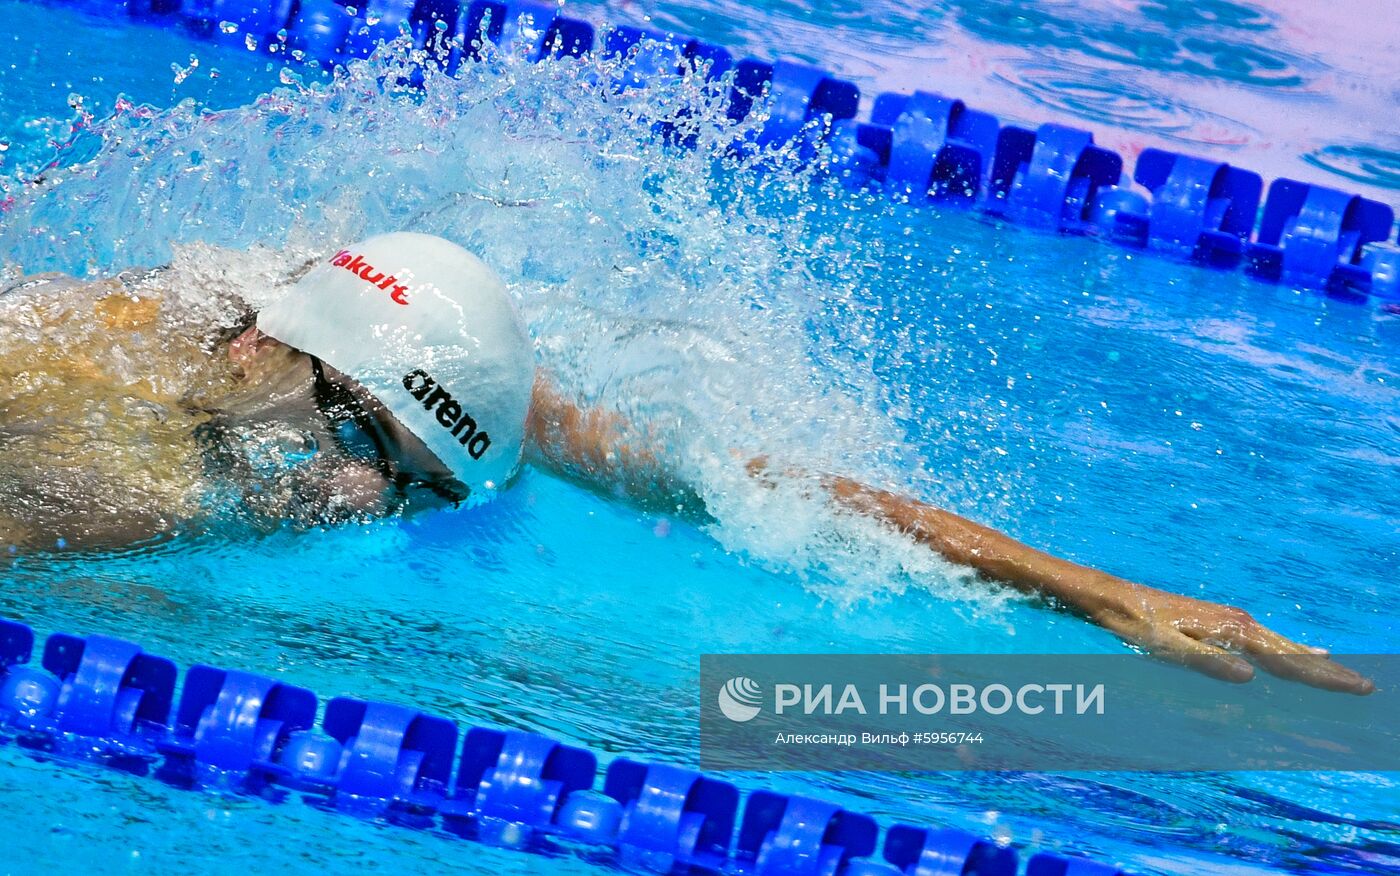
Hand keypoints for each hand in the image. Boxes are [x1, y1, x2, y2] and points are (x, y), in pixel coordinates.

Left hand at [1085, 582, 1374, 694]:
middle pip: (1294, 653)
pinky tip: (1304, 652)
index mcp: (1233, 631)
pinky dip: (1291, 651)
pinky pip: (1268, 641)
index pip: (1289, 660)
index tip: (1358, 687)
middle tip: (1366, 687)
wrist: (1116, 598)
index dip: (1324, 676)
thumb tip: (1249, 675)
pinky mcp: (1222, 622)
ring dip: (1314, 663)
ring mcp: (1232, 621)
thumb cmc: (1138, 625)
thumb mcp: (1167, 648)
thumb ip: (1207, 662)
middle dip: (1330, 671)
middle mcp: (1240, 623)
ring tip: (1342, 674)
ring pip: (1283, 646)